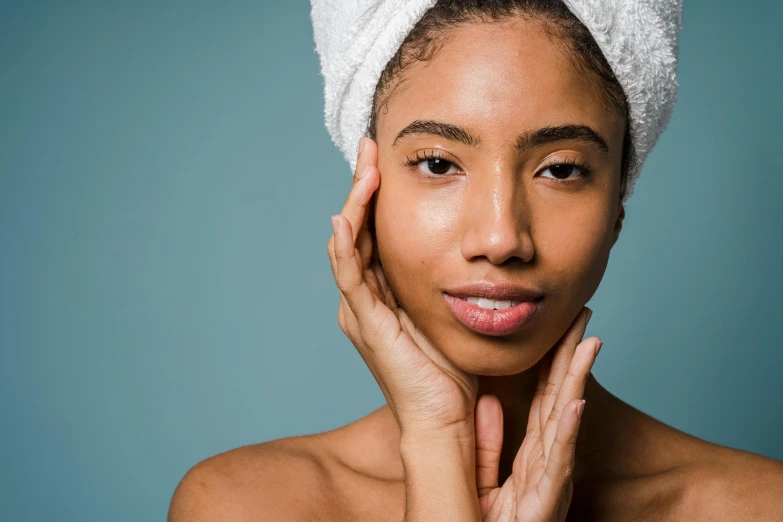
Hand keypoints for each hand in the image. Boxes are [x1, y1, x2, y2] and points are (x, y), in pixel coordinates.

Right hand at [327, 137, 478, 437]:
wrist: (445, 420)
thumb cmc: (453, 371)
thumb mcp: (452, 312)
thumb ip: (457, 281)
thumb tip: (487, 246)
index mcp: (384, 294)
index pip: (375, 231)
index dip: (378, 194)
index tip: (390, 156)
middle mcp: (366, 298)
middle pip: (357, 229)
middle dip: (362, 186)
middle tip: (370, 146)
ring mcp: (362, 310)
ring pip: (348, 244)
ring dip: (354, 203)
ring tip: (365, 165)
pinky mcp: (366, 323)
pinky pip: (350, 276)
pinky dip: (345, 245)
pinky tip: (347, 215)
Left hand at [475, 308, 599, 520]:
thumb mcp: (482, 475)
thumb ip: (488, 440)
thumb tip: (491, 402)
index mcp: (532, 454)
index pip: (546, 397)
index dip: (556, 361)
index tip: (563, 326)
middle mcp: (547, 462)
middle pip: (561, 399)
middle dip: (572, 357)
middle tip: (583, 316)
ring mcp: (549, 480)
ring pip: (564, 422)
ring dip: (577, 382)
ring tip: (587, 343)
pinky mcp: (544, 503)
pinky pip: (555, 463)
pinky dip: (566, 433)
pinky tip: (574, 404)